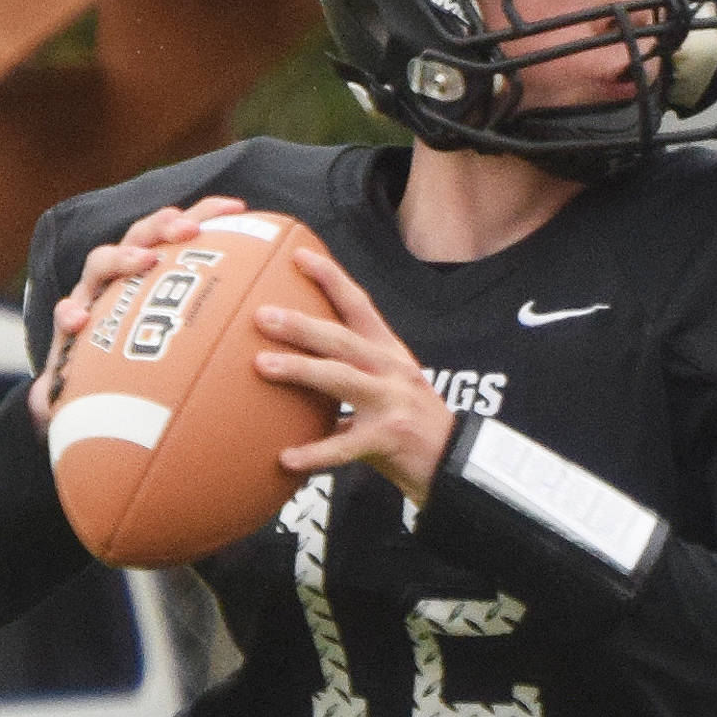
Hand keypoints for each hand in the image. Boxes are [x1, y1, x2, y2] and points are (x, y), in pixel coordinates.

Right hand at [27, 195, 247, 433]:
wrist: (100, 406)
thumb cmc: (155, 371)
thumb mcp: (193, 347)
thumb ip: (225, 331)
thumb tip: (278, 322)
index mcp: (155, 272)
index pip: (178, 232)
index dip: (205, 213)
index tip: (237, 208)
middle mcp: (123, 277)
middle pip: (139, 236)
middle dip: (163, 226)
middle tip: (190, 231)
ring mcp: (93, 298)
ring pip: (99, 262)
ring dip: (123, 258)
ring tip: (146, 262)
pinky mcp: (69, 329)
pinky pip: (65, 314)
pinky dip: (69, 313)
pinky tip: (79, 321)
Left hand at [256, 247, 455, 506]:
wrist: (455, 462)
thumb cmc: (410, 423)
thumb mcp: (387, 387)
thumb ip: (348, 375)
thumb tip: (293, 368)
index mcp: (389, 352)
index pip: (359, 305)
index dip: (330, 278)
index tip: (298, 254)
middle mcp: (391, 369)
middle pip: (342, 339)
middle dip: (301, 324)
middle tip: (261, 315)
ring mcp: (391, 402)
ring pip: (341, 379)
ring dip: (301, 370)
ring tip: (261, 365)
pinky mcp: (388, 438)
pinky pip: (344, 446)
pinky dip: (314, 454)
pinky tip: (285, 458)